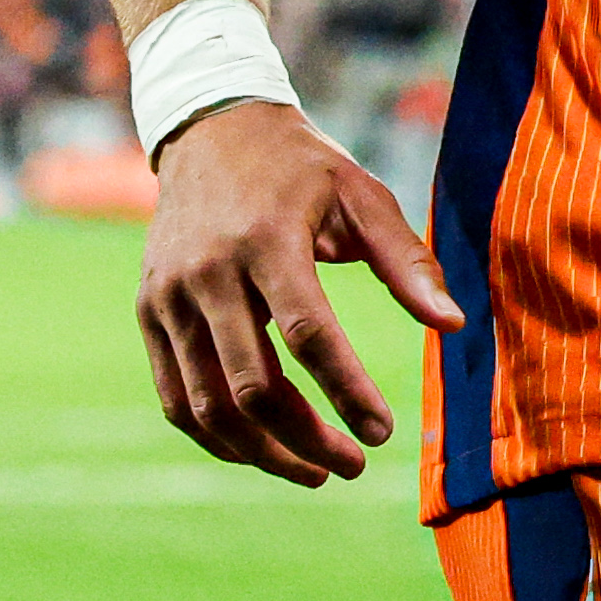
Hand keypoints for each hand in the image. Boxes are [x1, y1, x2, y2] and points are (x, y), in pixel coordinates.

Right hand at [139, 100, 464, 484]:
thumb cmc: (301, 167)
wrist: (210, 129)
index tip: (383, 432)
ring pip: (208, 405)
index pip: (307, 334)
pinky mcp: (147, 313)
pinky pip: (176, 398)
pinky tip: (263, 450)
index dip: (346, 391)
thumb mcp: (362, 195)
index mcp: (266, 239)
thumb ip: (407, 261)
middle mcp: (207, 272)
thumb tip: (453, 325)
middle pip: (251, 385)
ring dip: (263, 453)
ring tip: (315, 471)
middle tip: (353, 465)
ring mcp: (167, 296)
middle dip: (306, 439)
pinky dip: (218, 438)